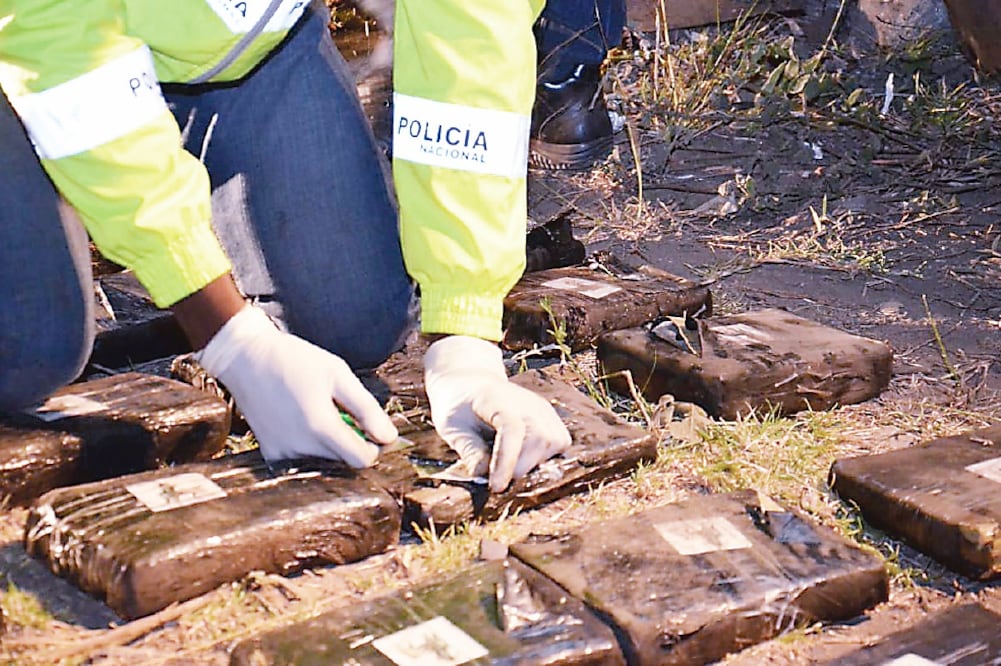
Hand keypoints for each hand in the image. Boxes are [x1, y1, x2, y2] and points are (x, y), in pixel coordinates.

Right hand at [195, 305, 397, 465]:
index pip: (363, 460)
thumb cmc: (294, 360)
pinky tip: (301, 420)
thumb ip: (366, 408)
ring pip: (324, 462)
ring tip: (317, 412)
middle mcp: (300, 448)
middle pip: (344, 462)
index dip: (373, 445)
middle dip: (350, 441)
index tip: (369, 426)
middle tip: (341, 411)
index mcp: (321, 428)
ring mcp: (282, 454)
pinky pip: (302, 460)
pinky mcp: (269, 454)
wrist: (245, 358)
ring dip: (329, 444)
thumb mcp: (338, 375)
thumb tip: (389, 437)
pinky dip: (309, 446)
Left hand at [423, 335, 571, 491]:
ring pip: (554, 442)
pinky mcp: (552, 418)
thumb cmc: (459, 409)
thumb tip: (483, 476)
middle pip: (540, 438)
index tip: (495, 487)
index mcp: (496, 398)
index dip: (506, 461)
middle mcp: (527, 401)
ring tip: (508, 466)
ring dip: (533, 463)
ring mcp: (543, 408)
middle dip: (520, 467)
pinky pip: (561, 443)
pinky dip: (545, 457)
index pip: (512, 429)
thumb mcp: (452, 429)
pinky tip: (523, 459)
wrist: (471, 388)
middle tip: (497, 479)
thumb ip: (469, 451)